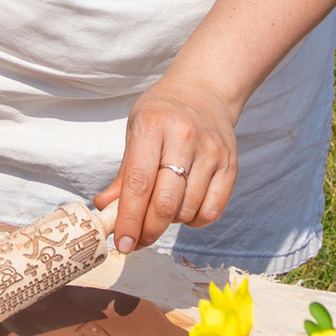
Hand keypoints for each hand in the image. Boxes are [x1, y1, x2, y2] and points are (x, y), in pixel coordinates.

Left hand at [92, 79, 237, 254]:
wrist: (203, 91)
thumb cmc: (161, 114)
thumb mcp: (135, 131)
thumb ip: (123, 174)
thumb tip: (105, 208)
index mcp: (152, 125)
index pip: (138, 183)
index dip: (128, 219)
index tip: (122, 244)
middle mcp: (184, 137)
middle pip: (164, 202)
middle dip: (148, 231)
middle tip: (138, 241)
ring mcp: (211, 151)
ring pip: (188, 210)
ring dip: (170, 222)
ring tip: (161, 211)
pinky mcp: (230, 164)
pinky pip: (212, 210)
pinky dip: (195, 221)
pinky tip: (184, 210)